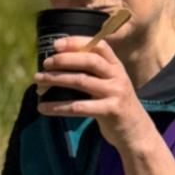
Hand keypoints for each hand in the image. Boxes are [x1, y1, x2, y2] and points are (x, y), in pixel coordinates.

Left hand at [35, 34, 152, 150]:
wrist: (136, 132)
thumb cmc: (113, 104)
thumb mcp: (109, 83)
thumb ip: (92, 71)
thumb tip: (56, 59)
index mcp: (116, 66)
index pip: (99, 46)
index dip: (76, 42)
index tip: (55, 44)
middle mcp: (118, 76)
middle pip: (89, 61)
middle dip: (64, 60)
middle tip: (45, 64)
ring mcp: (115, 93)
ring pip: (81, 81)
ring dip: (56, 80)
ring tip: (38, 81)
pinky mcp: (110, 111)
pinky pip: (79, 107)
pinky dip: (57, 107)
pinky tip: (43, 107)